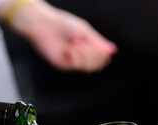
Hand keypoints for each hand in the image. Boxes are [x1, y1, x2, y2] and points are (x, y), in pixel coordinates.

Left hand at [0, 0, 116, 71]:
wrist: (44, 25)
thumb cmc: (62, 24)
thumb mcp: (84, 31)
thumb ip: (98, 42)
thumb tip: (113, 50)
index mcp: (85, 48)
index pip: (101, 59)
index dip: (103, 54)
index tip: (98, 44)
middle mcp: (78, 57)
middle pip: (97, 65)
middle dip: (95, 53)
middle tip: (85, 43)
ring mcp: (70, 62)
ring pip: (88, 67)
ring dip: (85, 54)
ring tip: (75, 44)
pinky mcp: (61, 64)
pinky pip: (76, 65)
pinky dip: (76, 56)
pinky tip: (69, 48)